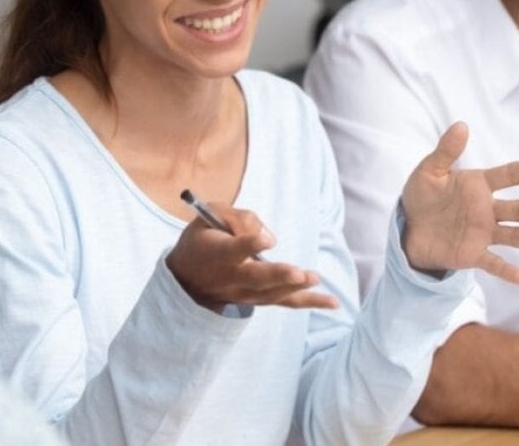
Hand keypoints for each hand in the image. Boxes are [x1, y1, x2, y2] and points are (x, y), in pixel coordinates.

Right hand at [165, 202, 338, 312]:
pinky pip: (285, 302)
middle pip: (256, 279)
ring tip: (314, 278)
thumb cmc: (202, 240)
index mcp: (217, 253)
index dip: (250, 244)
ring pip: (272, 294)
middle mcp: (231, 277)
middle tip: (298, 274)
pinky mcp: (258, 300)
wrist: (185, 279)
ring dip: (296, 288)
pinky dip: (309, 302)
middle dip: (279, 276)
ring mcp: (244, 293)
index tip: (266, 240)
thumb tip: (269, 237)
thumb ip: (239, 217)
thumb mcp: (210, 216)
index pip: (234, 250)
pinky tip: (333, 302)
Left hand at [401, 122, 518, 283]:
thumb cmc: (421, 196)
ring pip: (514, 235)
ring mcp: (483, 232)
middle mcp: (487, 209)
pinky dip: (507, 270)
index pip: (510, 175)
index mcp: (479, 185)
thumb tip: (461, 125)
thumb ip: (446, 151)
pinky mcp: (473, 254)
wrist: (408, 228)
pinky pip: (492, 262)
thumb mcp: (429, 171)